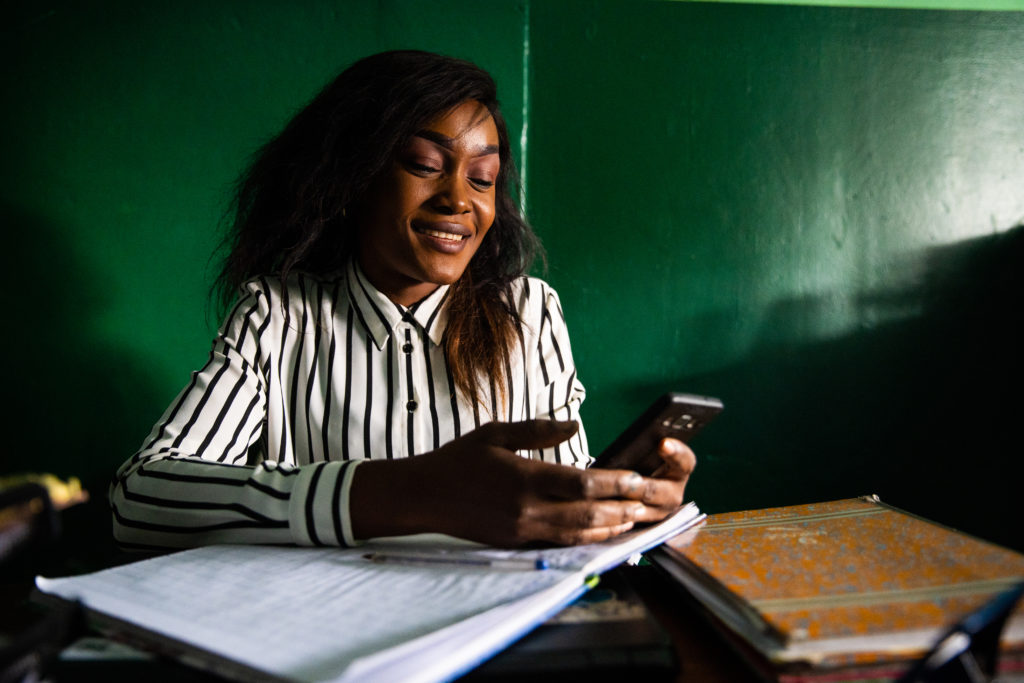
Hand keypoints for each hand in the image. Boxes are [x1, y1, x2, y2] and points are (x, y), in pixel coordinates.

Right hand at [350, 420, 693, 546]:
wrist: (424, 496)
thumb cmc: (458, 460)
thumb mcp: (495, 433)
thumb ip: (538, 430)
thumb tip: (574, 424)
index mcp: (522, 478)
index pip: (580, 484)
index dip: (614, 483)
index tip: (637, 476)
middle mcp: (526, 509)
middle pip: (587, 515)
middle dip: (622, 508)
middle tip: (648, 500)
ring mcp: (522, 530)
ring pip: (577, 535)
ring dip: (610, 528)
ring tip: (634, 517)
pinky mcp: (517, 543)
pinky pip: (560, 544)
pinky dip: (587, 539)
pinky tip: (603, 532)